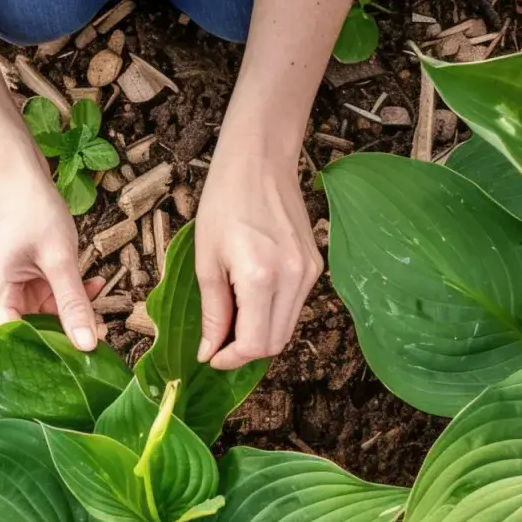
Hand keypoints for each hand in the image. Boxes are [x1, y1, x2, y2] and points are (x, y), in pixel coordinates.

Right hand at [0, 162, 100, 350]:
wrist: (21, 173)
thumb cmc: (32, 209)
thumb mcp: (59, 259)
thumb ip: (73, 303)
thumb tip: (88, 344)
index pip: (12, 343)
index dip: (41, 358)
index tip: (73, 364)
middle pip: (31, 332)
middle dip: (66, 336)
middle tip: (100, 338)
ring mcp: (13, 287)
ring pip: (45, 316)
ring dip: (74, 313)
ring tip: (104, 312)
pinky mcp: (26, 278)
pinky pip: (50, 297)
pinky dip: (72, 294)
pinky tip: (95, 284)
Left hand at [194, 149, 322, 369]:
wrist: (260, 162)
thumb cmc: (224, 203)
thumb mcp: (206, 260)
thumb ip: (213, 312)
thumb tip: (209, 351)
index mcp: (261, 277)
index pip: (254, 344)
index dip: (230, 359)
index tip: (211, 357)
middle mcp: (293, 279)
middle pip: (274, 343)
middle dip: (244, 352)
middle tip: (218, 344)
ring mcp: (309, 272)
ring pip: (286, 328)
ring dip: (259, 335)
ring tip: (232, 319)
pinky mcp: (314, 266)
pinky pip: (294, 306)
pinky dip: (271, 315)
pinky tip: (250, 299)